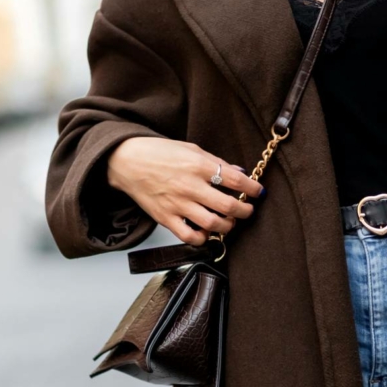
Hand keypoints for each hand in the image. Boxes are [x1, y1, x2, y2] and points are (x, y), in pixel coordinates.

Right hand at [106, 136, 265, 245]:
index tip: (258, 191)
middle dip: (244, 210)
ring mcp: (177, 204)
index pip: (235, 179)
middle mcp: (190, 186)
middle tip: (248, 209)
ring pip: (212, 224)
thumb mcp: (191, 149)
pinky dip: (203, 238)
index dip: (252, 187)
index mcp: (198, 165)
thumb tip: (238, 171)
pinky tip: (207, 231)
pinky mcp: (165, 218)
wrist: (127, 161)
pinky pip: (189, 236)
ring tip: (230, 221)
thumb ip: (216, 162)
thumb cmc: (160, 152)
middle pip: (227, 205)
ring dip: (227, 226)